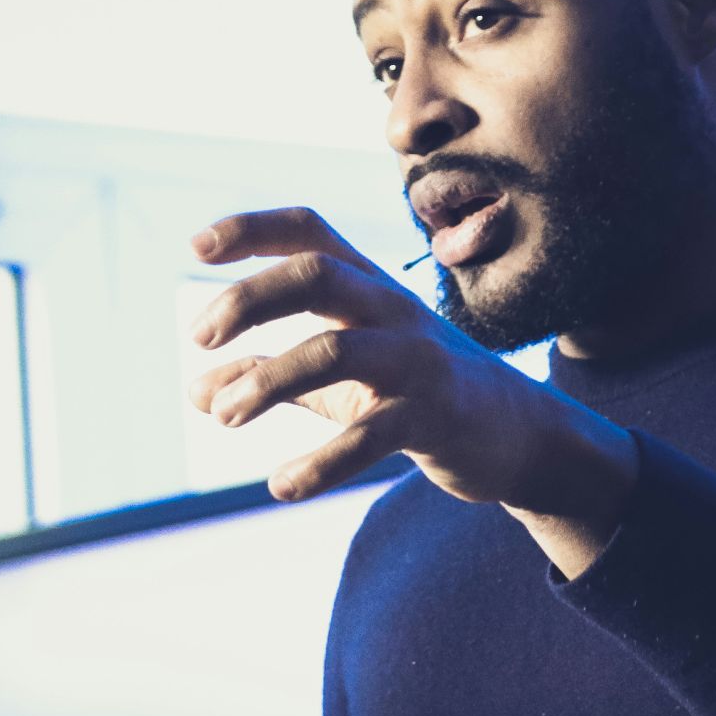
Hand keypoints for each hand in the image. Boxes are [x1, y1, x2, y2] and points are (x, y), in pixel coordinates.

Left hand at [187, 207, 637, 567]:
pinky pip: (370, 435)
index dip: (253, 229)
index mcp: (369, 288)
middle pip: (317, 273)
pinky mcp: (433, 417)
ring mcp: (416, 361)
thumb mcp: (338, 380)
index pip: (310, 232)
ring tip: (224, 415)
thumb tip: (197, 393)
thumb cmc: (416, 394)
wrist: (519, 436)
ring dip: (267, 381)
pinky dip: (320, 464)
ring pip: (334, 349)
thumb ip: (269, 376)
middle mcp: (392, 310)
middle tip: (198, 335)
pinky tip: (283, 486)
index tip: (197, 248)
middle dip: (250, 298)